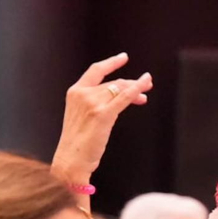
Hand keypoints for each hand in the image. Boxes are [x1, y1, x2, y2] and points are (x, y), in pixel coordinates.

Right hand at [51, 54, 152, 181]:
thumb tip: (119, 97)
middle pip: (113, 83)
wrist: (71, 160)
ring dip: (136, 89)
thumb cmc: (77, 143)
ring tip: (146, 93)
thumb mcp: (81, 116)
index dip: (111, 63)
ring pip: (120, 89)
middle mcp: (82, 94)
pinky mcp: (102, 114)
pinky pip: (124, 97)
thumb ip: (95, 103)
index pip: (95, 71)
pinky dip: (137, 88)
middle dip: (131, 83)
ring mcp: (92, 103)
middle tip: (146, 84)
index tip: (123, 58)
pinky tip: (144, 85)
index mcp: (75, 93)